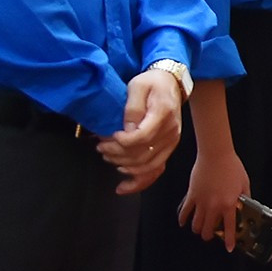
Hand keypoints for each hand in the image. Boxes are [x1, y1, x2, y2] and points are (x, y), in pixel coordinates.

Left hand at [99, 69, 183, 193]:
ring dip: (124, 166)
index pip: (142, 137)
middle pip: (142, 154)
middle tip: (101, 146)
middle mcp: (171, 131)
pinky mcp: (168, 149)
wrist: (170, 83)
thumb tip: (126, 129)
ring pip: (147, 166)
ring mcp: (171, 142)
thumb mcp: (138, 86)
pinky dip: (139, 182)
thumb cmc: (152, 83)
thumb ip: (132, 107)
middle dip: (117, 154)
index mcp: (163, 114)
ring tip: (108, 157)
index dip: (122, 142)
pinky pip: (155, 171)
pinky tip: (123, 187)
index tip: (109, 136)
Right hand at [178, 149, 250, 249]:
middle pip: (208, 230)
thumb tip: (247, 204)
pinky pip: (184, 212)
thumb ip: (245, 196)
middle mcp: (214, 206)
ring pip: (195, 225)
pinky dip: (183, 219)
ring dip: (197, 230)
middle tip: (211, 235)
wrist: (215, 155)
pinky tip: (184, 223)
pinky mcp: (191, 196)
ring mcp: (201, 202)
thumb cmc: (232, 167)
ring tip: (200, 229)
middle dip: (209, 236)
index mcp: (229, 204)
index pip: (229, 228)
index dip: (229, 240)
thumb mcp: (244, 183)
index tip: (229, 248)